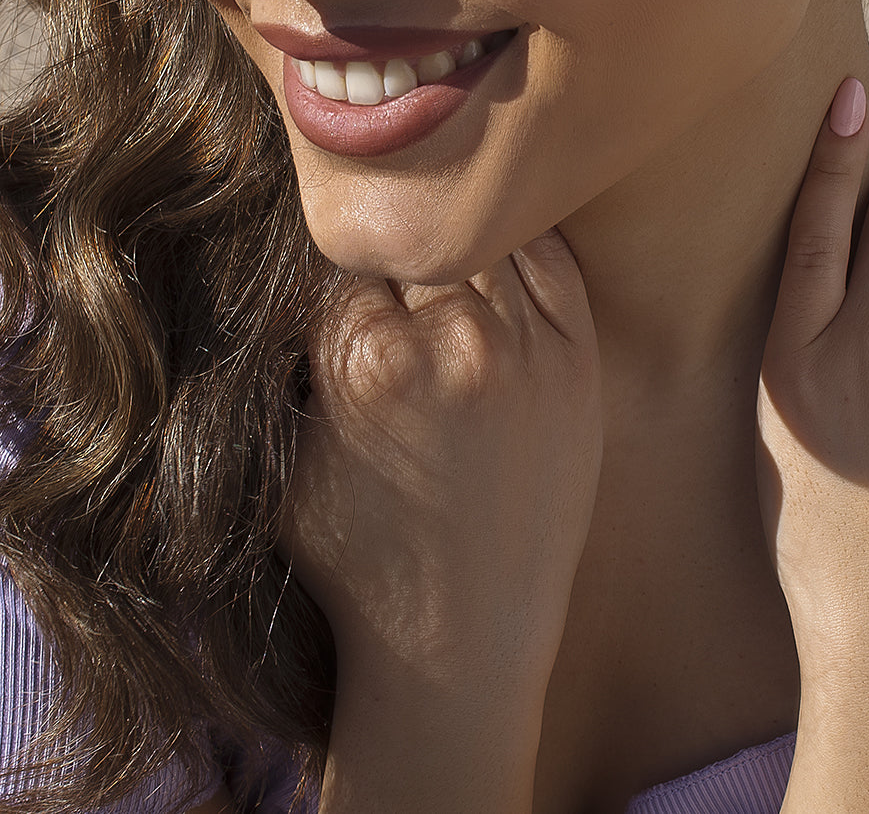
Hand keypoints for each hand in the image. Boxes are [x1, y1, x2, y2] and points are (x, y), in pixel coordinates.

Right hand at [280, 231, 601, 810]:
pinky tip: (497, 258)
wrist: (460, 641)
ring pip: (484, 236)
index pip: (347, 247)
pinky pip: (550, 259)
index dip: (340, 257)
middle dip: (398, 247)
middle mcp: (450, 342)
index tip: (346, 276)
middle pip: (418, 235)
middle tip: (397, 277)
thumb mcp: (286, 457)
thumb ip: (286, 358)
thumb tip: (283, 266)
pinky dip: (520, 248)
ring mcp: (524, 348)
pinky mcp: (578, 360)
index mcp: (362, 360)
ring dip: (457, 244)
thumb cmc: (358, 557)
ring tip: (441, 267)